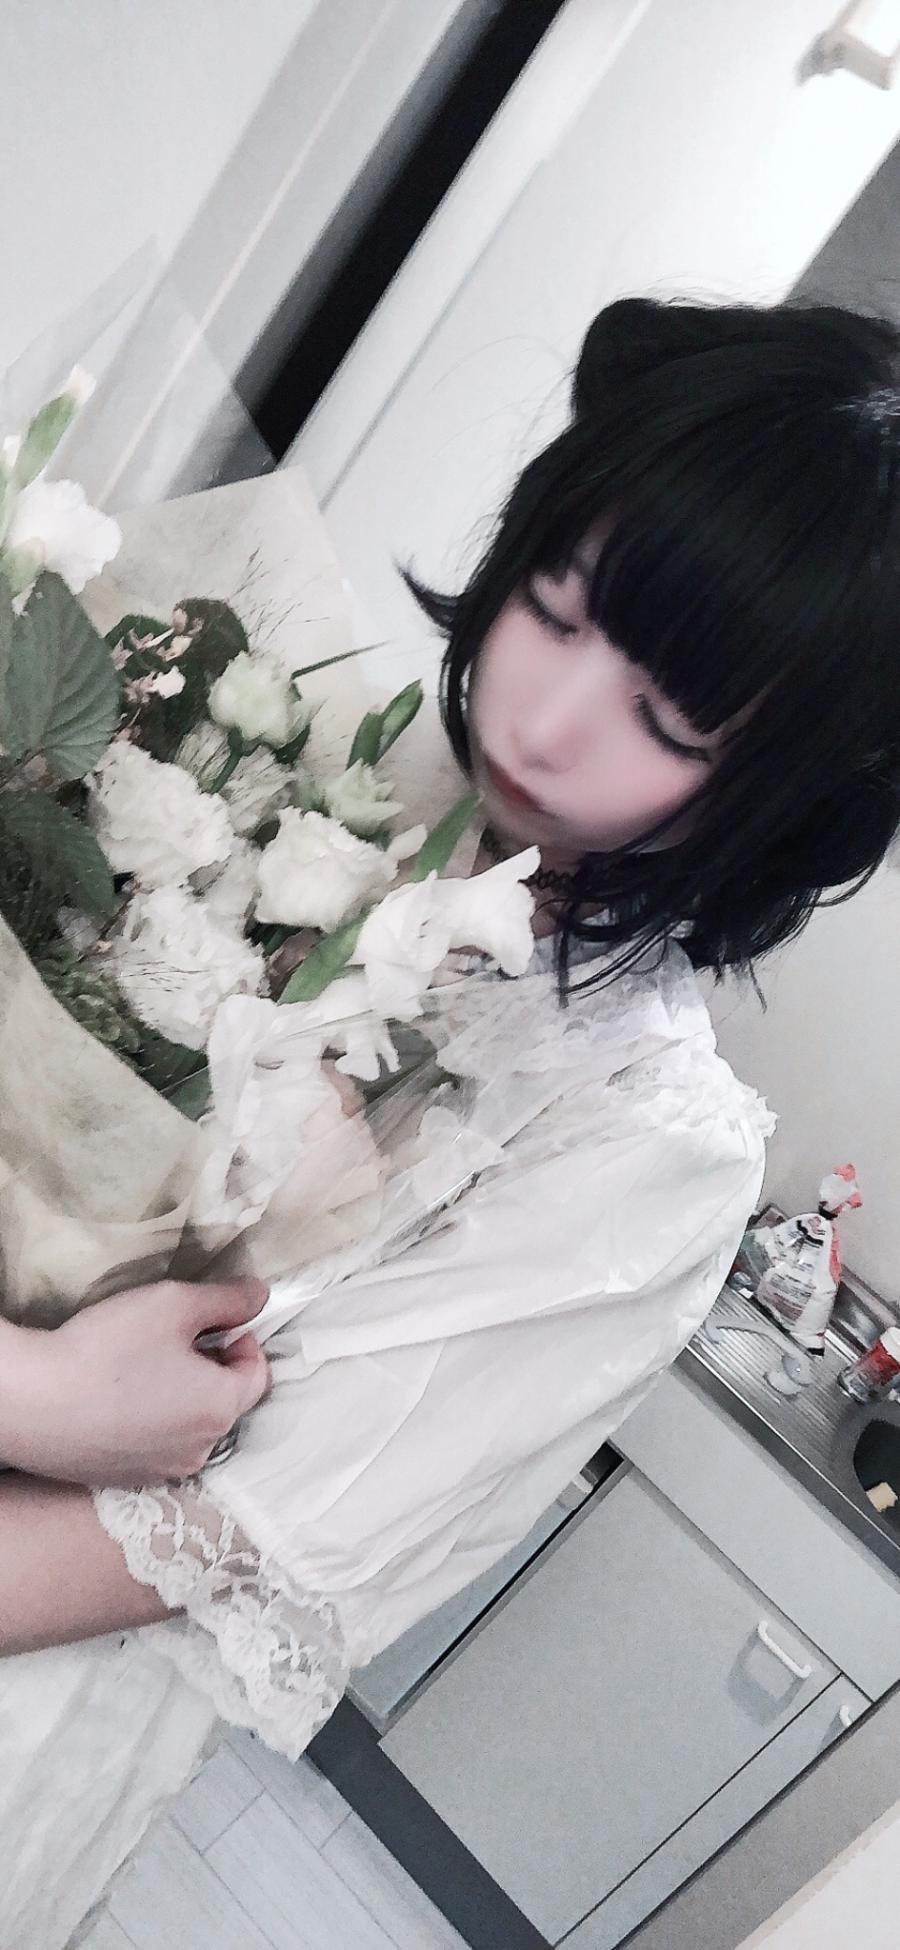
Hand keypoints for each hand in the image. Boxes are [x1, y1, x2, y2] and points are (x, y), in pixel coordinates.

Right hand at [2, 1278, 270, 1488]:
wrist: (32, 1404)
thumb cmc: (107, 1350)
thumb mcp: (174, 1304)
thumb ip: (228, 1299)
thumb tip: (261, 1296)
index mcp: (221, 1409)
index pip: (258, 1373)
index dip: (242, 1341)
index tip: (210, 1323)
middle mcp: (201, 1450)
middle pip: (227, 1402)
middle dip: (212, 1368)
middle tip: (174, 1341)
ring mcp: (163, 1471)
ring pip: (193, 1426)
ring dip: (184, 1396)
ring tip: (145, 1369)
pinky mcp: (128, 1480)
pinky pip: (159, 1446)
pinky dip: (154, 1422)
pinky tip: (120, 1399)